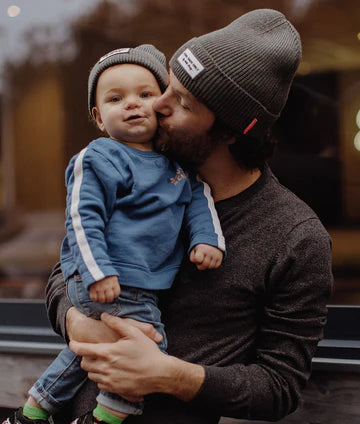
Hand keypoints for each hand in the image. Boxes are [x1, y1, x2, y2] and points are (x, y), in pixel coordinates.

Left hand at [70, 313, 203, 401]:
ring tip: (104, 361)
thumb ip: (117, 323)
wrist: (160, 374)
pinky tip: (112, 371)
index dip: (75, 346)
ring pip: (91, 375)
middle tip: (94, 352)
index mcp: (108, 353)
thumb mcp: (134, 333)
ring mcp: (110, 381)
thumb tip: (104, 316)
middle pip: (85, 364)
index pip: (83, 350)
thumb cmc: (148, 352)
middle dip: (86, 357)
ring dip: (94, 368)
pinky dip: (102, 378)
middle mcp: (105, 368)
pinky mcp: (115, 390)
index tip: (72, 343)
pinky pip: (100, 384)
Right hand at [89, 275, 119, 302]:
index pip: (116, 293)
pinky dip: (94, 299)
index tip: (112, 294)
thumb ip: (114, 283)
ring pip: (101, 299)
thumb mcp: (112, 276)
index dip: (114, 295)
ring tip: (100, 297)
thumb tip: (114, 293)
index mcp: (113, 282)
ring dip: (101, 300)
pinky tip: (95, 296)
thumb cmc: (105, 273)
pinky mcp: (92, 288)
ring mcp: (99, 287)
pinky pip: (93, 298)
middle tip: (106, 297)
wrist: (95, 267)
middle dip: (108, 299)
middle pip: (109, 298)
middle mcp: (107, 285)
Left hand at [190, 244, 222, 269]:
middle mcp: (210, 252)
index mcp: (202, 249)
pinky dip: (212, 265)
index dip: (196, 260)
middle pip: (204, 265)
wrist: (211, 239)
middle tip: (201, 261)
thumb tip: (197, 263)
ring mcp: (216, 255)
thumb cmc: (201, 246)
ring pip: (211, 266)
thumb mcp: (194, 249)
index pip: (197, 259)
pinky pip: (216, 266)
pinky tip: (210, 261)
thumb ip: (192, 257)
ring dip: (207, 266)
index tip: (197, 257)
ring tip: (206, 260)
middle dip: (201, 265)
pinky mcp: (220, 257)